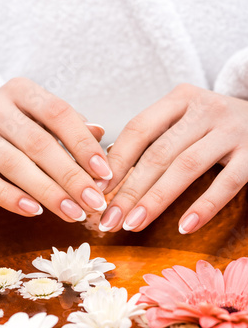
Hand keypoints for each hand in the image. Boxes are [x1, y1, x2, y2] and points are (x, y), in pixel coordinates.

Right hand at [0, 79, 111, 221]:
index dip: (84, 144)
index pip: (59, 113)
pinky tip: (34, 211)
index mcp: (21, 91)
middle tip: (94, 202)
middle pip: (39, 143)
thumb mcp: (36, 119)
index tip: (105, 173)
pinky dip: (10, 198)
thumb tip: (101, 133)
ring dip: (48, 193)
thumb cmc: (8, 130)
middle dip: (72, 177)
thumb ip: (67, 126)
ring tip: (73, 213)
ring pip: (15, 165)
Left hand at [99, 84, 247, 233]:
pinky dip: (204, 207)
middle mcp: (205, 110)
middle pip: (158, 153)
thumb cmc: (214, 126)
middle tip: (108, 220)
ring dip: (156, 200)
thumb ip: (153, 139)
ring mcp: (231, 130)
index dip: (115, 162)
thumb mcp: (185, 120)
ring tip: (133, 225)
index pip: (138, 129)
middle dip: (129, 190)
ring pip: (186, 167)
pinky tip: (184, 227)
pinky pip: (226, 183)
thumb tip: (109, 174)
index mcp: (180, 100)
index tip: (96, 191)